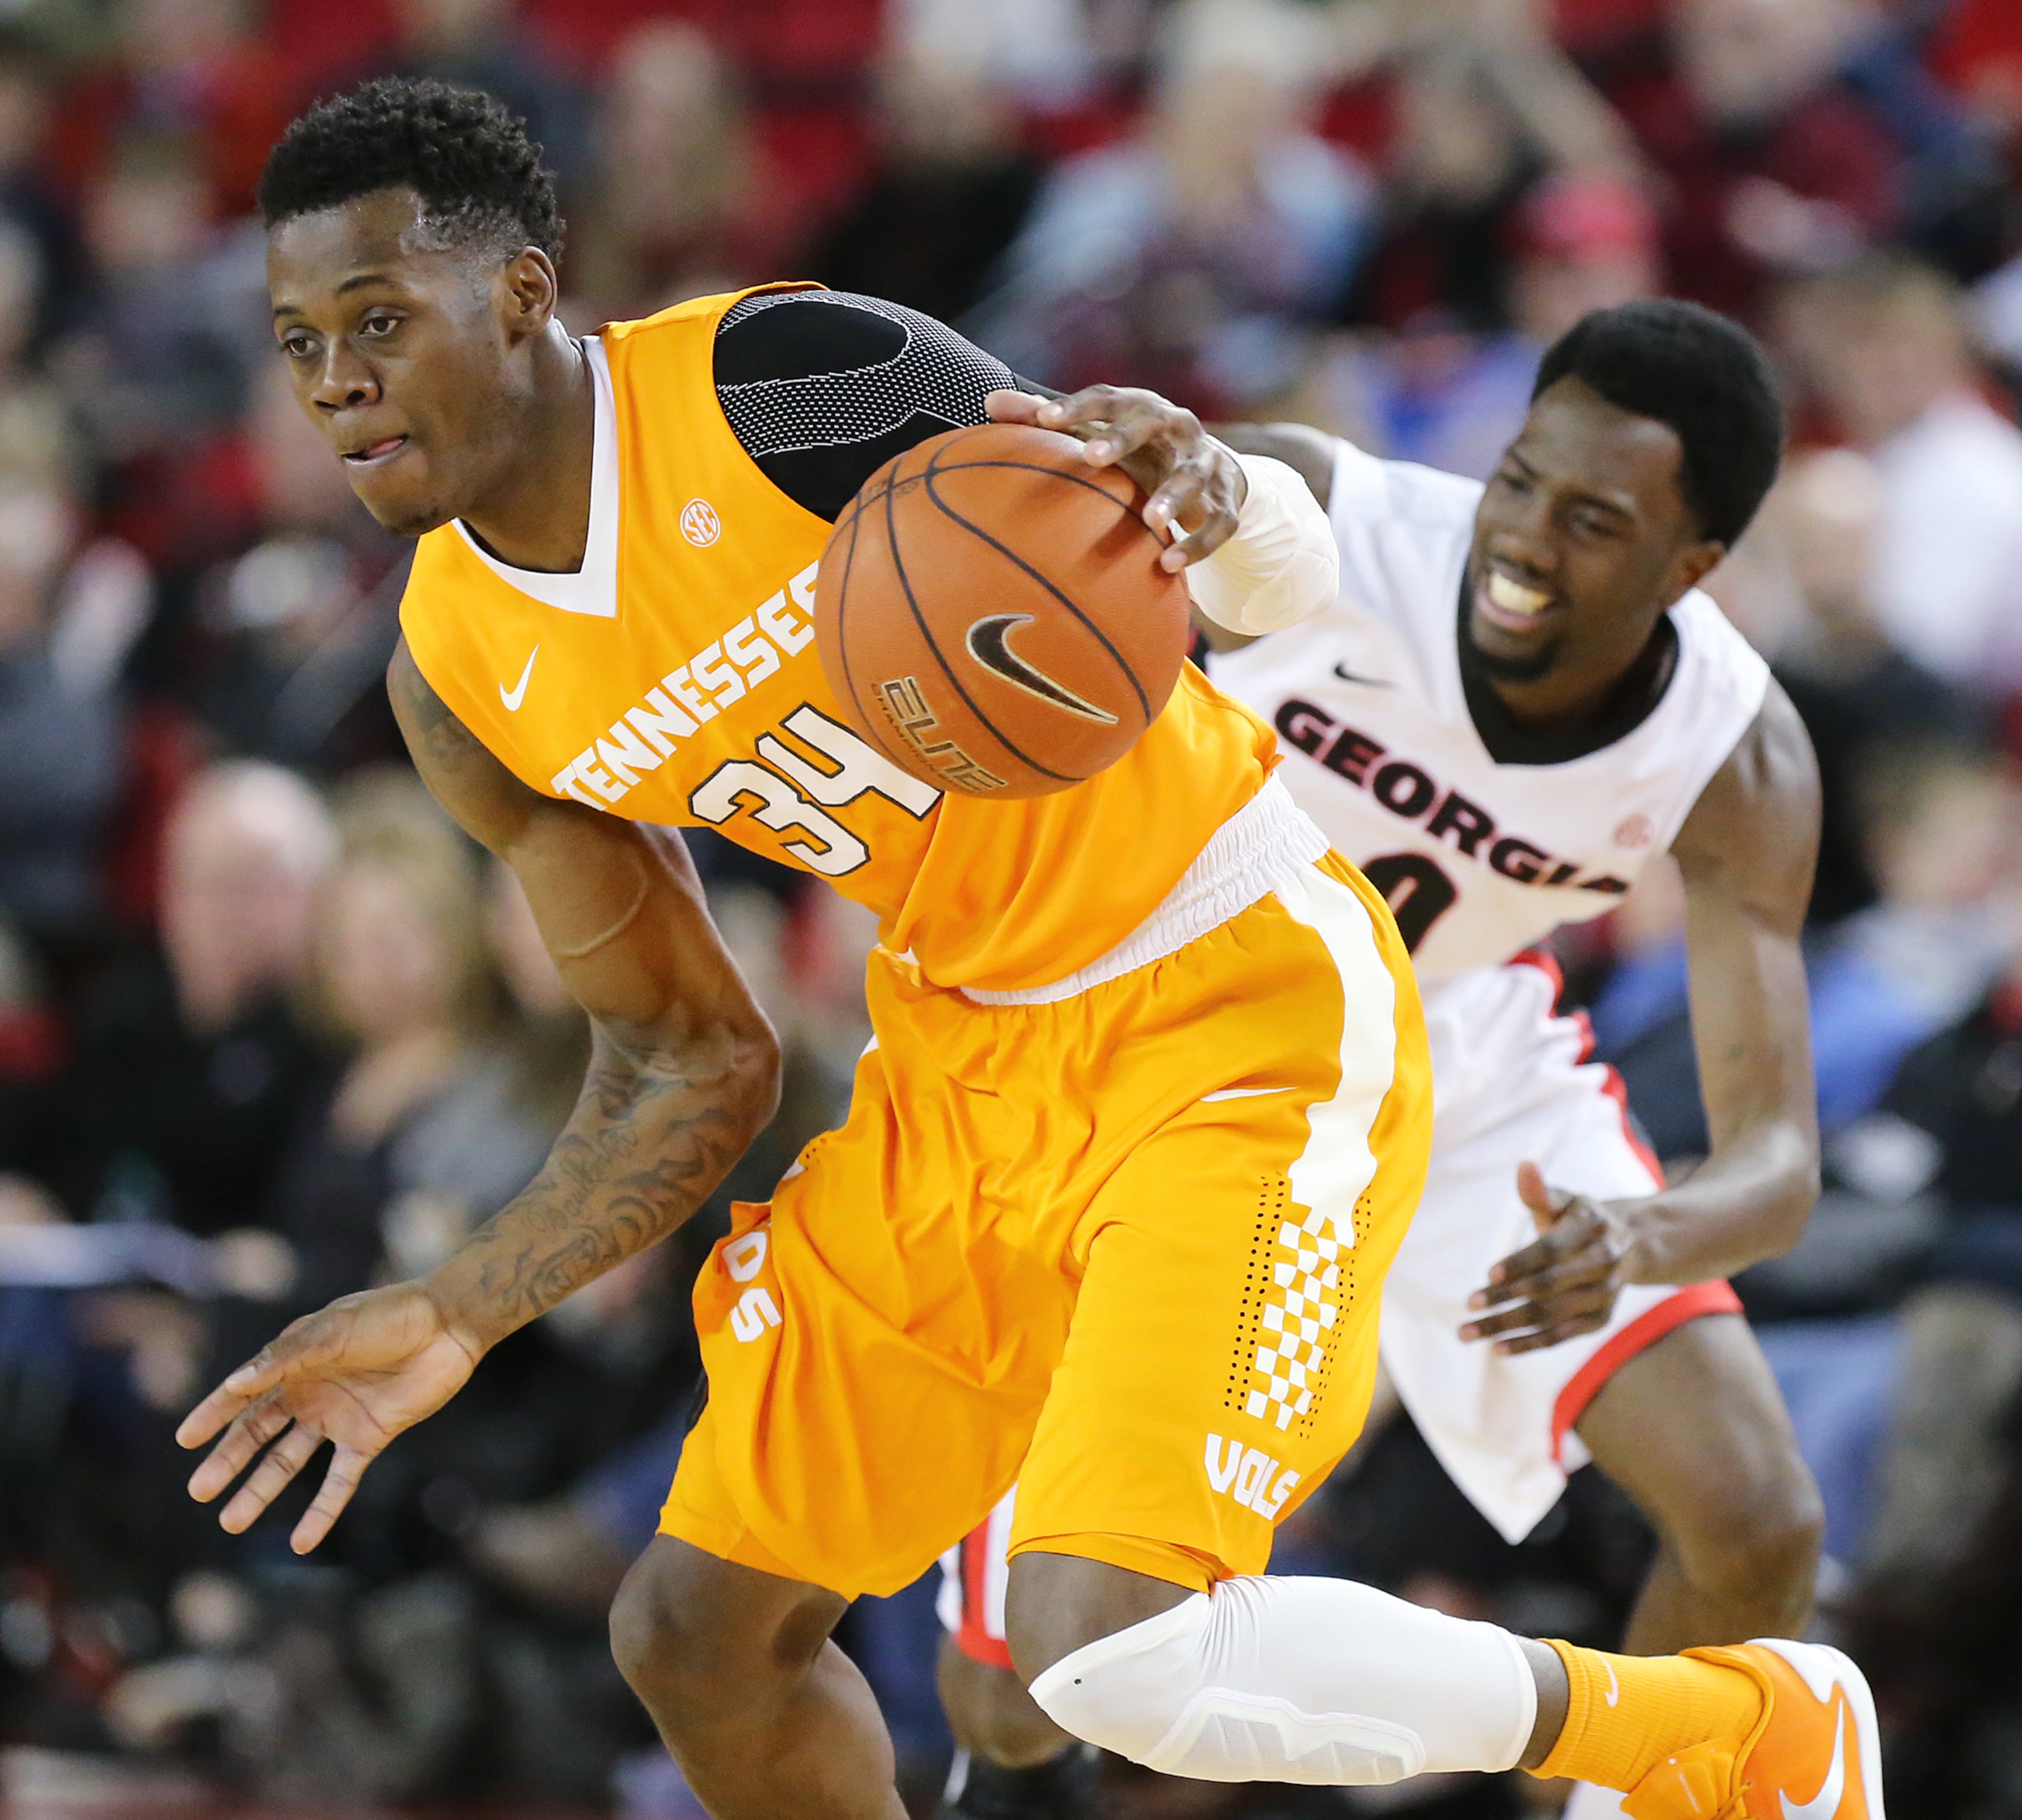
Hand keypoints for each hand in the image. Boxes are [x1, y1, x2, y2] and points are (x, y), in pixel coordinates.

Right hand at [176, 1281, 481, 1553]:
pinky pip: (340, 1482)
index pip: (245, 1393)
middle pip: (259, 1433)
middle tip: (199, 1491)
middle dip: (228, 1461)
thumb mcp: (334, 1329)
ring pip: (289, 1462)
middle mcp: (310, 1392)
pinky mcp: (369, 1438)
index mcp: (295, 1361)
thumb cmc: (390, 1316)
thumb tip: (236, 1383)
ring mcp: (338, 1417)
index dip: (215, 1414)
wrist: (450, 1325)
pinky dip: (321, 1512)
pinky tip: (301, 1542)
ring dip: (261, 1491)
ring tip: (231, 1522)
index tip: (185, 1440)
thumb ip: (287, 1357)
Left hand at [986, 385, 1246, 569]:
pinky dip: (1197, 544)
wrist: (1217, 474)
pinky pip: (1217, 523)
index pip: (1108, 398)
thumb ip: (1046, 419)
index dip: (1077, 407)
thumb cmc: (1139, 452)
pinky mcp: (1226, 502)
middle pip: (1153, 421)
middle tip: (1092, 457)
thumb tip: (988, 404)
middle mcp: (1177, 427)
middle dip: (1124, 438)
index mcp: (1141, 407)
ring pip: (1193, 475)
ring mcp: (1205, 464)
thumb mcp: (1100, 434)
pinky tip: (1169, 564)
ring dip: (1172, 496)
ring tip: (1151, 520)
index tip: (1044, 420)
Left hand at [1460, 1162, 1638, 1353]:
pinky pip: (1561, 1336)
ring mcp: (1604, 1295)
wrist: (1629, 1244)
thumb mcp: (1564, 1200)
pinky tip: (1497, 1348)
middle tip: (1468, 1305)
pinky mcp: (1600, 1319)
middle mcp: (1602, 1263)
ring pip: (1551, 1315)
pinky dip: (1529, 1344)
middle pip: (1548, 1286)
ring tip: (1468, 1332)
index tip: (1488, 1274)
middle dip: (1505, 1298)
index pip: (1552, 1249)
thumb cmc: (1578, 1218)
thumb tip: (1524, 1166)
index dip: (1520, 1262)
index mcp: (1591, 1227)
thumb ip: (1539, 1192)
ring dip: (1508, 1326)